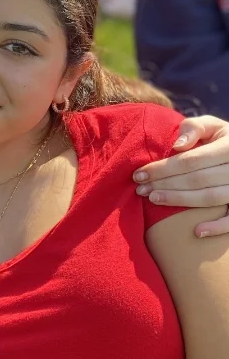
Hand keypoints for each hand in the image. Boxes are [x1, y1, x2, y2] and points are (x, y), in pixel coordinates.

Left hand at [134, 115, 228, 236]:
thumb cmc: (221, 138)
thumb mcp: (212, 126)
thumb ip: (195, 128)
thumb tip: (177, 145)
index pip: (190, 161)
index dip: (162, 169)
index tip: (138, 174)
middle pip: (197, 180)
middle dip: (164, 185)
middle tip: (140, 189)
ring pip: (211, 198)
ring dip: (180, 201)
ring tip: (153, 199)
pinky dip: (218, 227)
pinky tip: (196, 232)